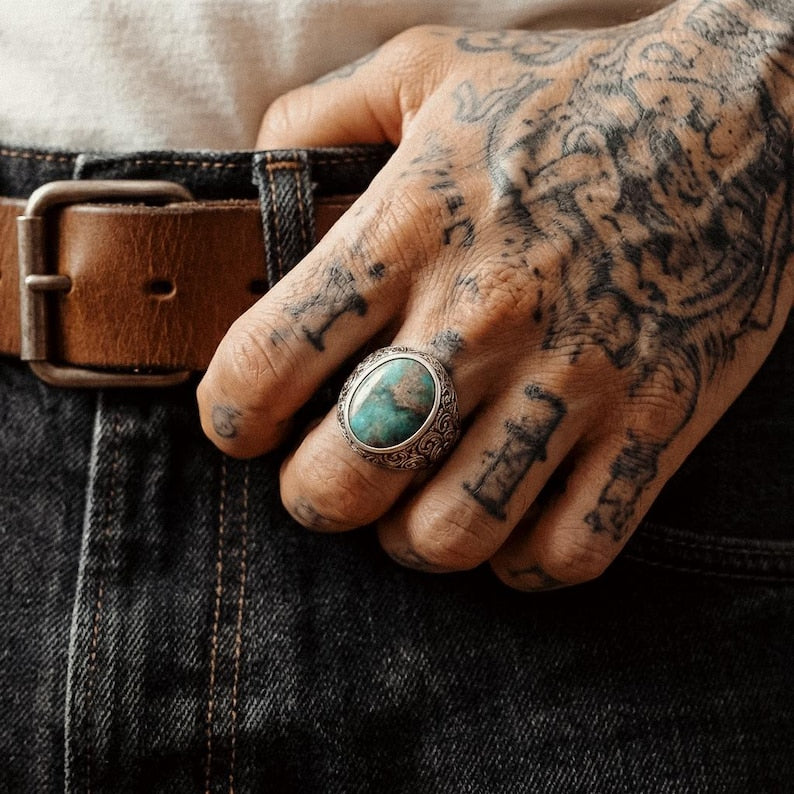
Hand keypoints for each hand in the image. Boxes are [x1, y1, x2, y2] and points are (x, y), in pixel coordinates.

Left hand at [197, 0, 793, 589]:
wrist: (739, 112)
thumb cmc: (573, 97)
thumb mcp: (427, 70)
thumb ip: (319, 116)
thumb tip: (258, 175)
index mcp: (409, 232)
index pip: (268, 362)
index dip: (230, 416)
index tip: (240, 424)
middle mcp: (482, 317)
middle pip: (349, 474)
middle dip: (313, 498)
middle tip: (322, 479)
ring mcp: (574, 378)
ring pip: (454, 530)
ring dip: (413, 541)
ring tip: (411, 511)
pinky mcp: (655, 421)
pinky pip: (574, 546)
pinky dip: (525, 564)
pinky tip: (510, 530)